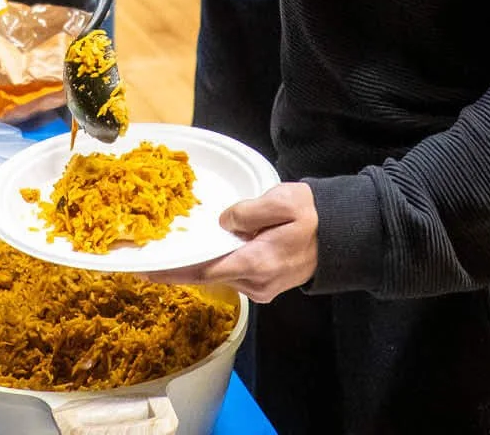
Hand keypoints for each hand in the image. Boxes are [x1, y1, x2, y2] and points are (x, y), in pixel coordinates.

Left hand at [152, 183, 318, 301]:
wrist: (341, 234)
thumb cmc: (312, 215)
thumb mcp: (282, 201)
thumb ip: (249, 211)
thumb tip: (223, 221)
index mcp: (257, 262)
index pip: (205, 271)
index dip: (175, 272)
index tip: (148, 272)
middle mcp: (256, 283)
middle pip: (208, 276)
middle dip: (180, 268)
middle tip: (150, 259)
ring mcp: (261, 287)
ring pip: (219, 276)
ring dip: (198, 265)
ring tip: (173, 250)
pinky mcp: (264, 284)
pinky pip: (231, 275)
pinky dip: (215, 264)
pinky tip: (204, 251)